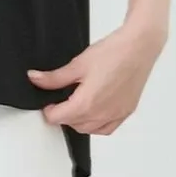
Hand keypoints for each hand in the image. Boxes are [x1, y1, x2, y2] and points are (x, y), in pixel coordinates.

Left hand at [25, 22, 165, 134]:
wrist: (140, 47)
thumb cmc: (114, 52)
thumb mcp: (78, 64)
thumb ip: (55, 77)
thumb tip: (35, 79)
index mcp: (86, 104)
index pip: (57, 118)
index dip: (48, 109)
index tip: (49, 100)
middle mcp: (102, 114)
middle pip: (72, 125)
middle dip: (63, 115)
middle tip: (61, 99)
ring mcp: (116, 115)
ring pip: (89, 129)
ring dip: (78, 121)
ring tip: (77, 103)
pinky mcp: (126, 112)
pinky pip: (107, 128)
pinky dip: (97, 125)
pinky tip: (94, 112)